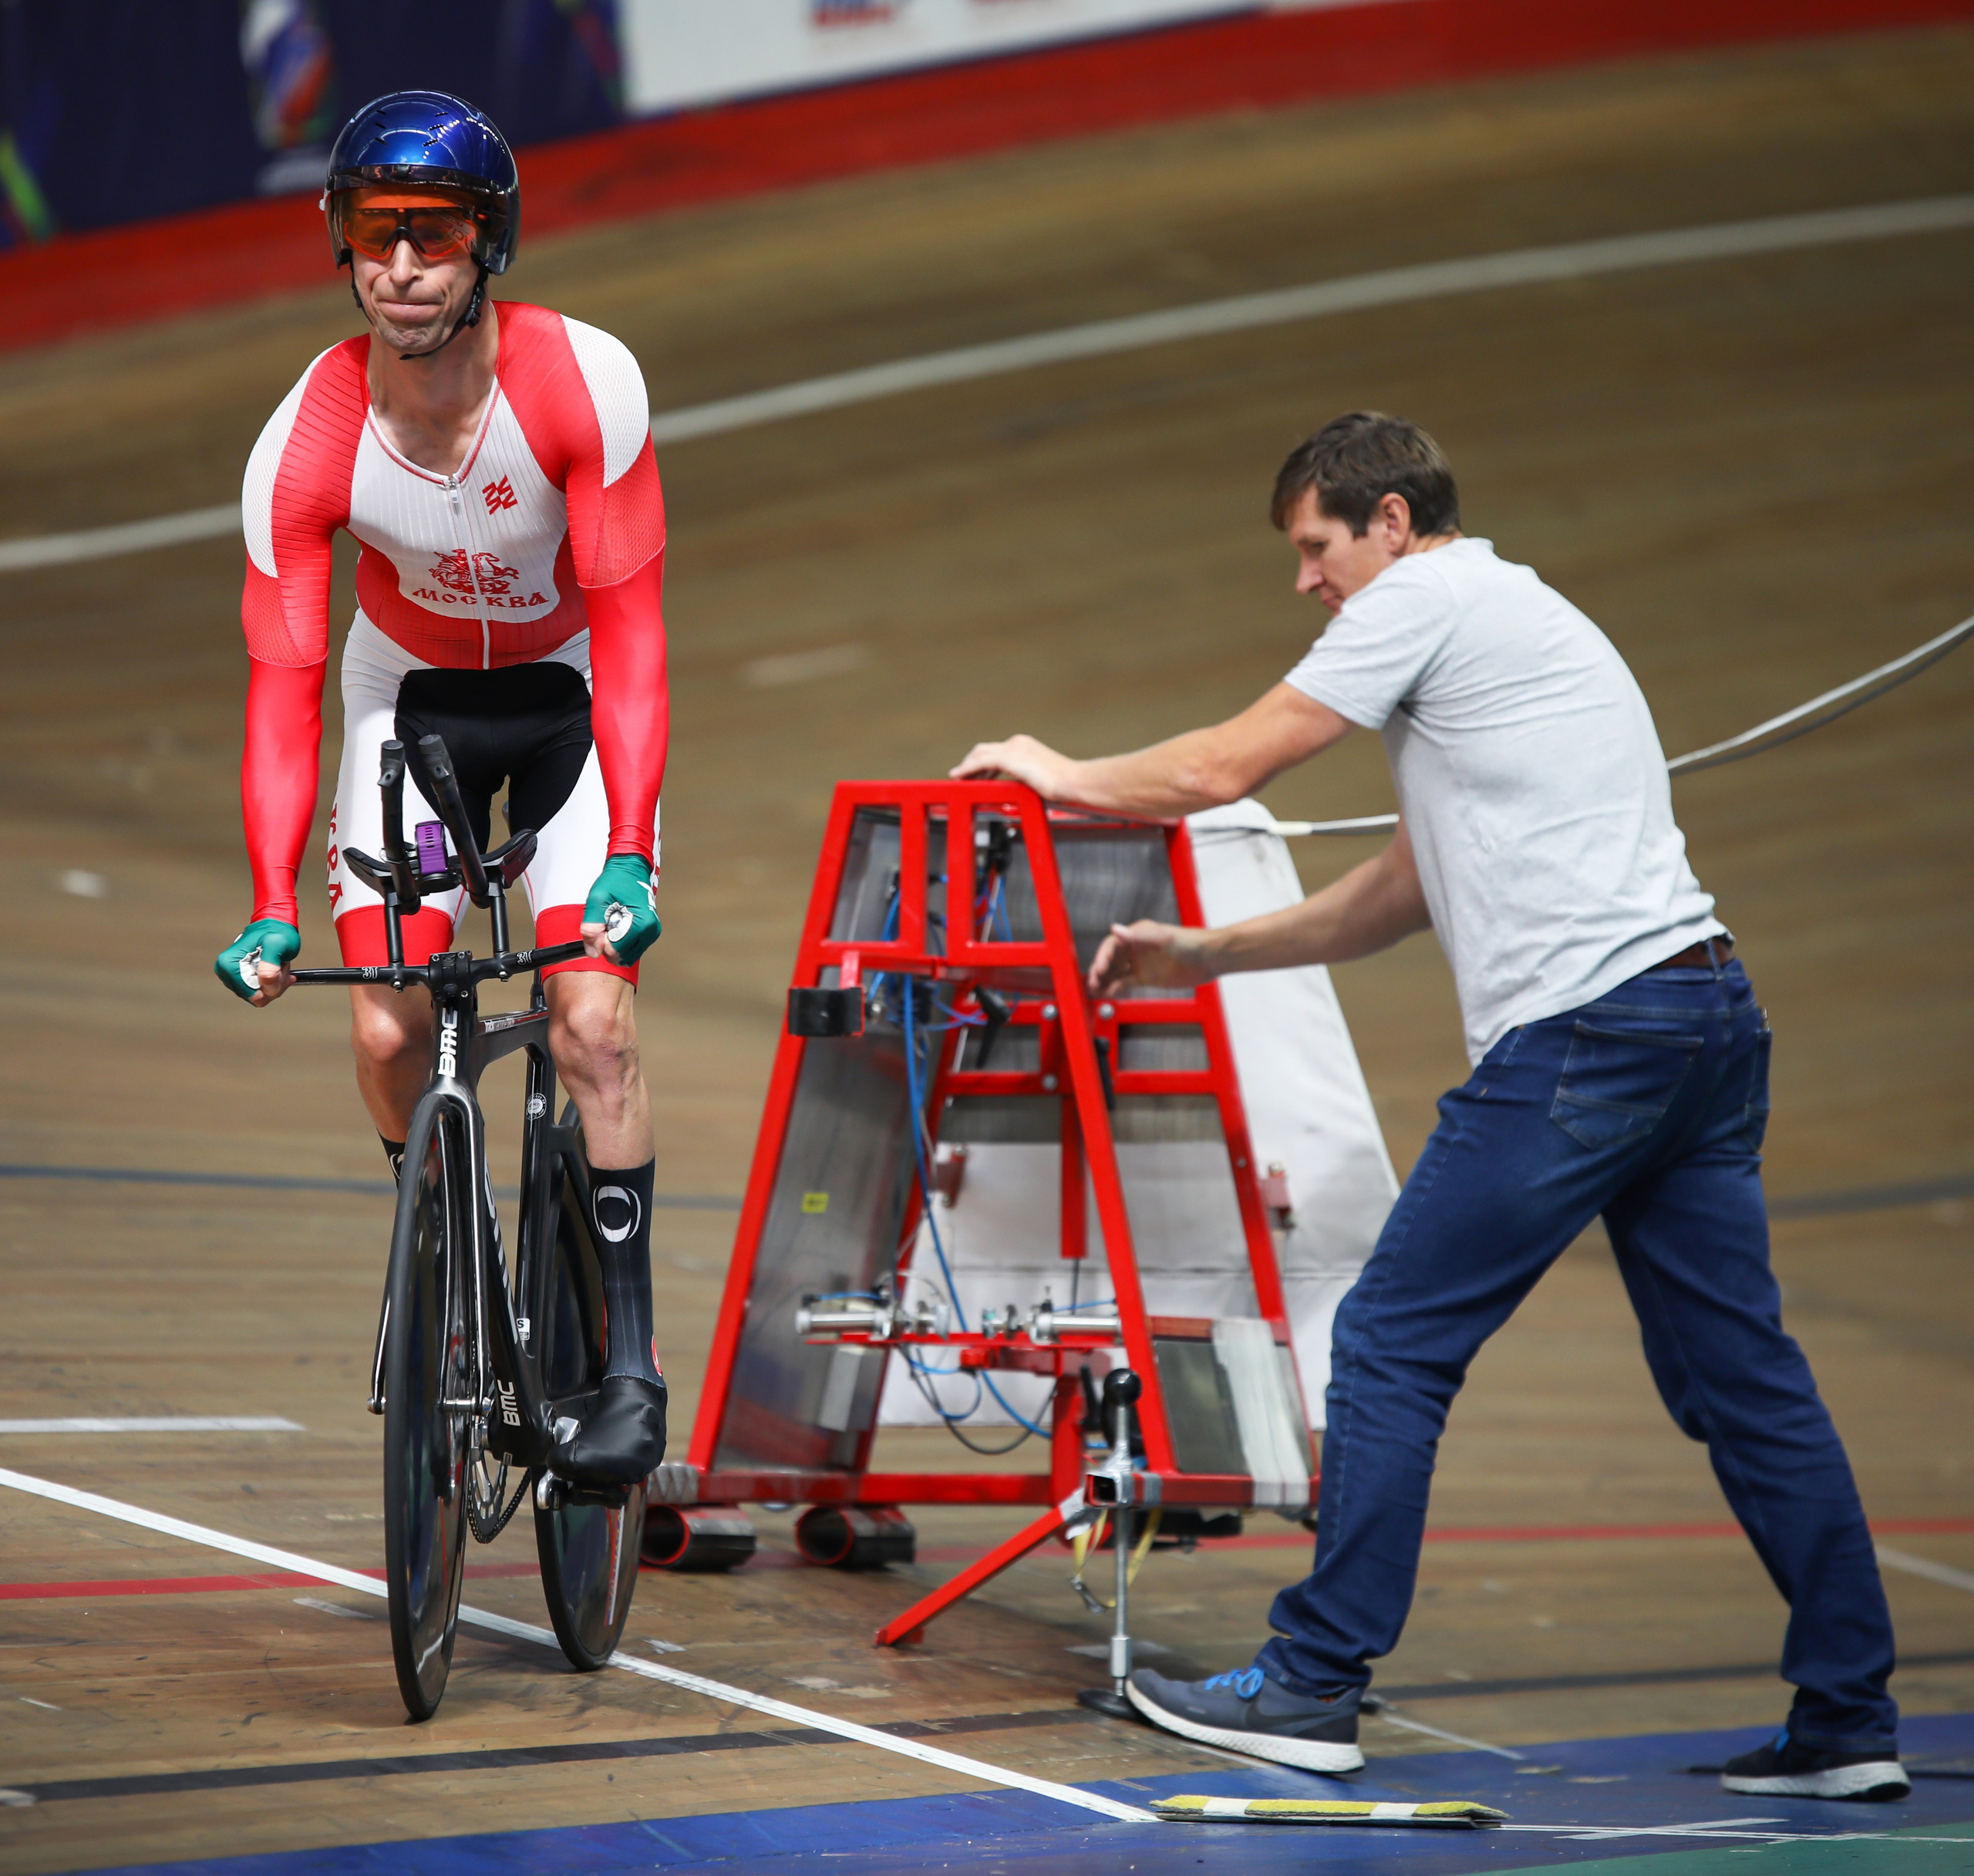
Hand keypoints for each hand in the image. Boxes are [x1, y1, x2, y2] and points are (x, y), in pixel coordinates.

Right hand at [214, 918, 299, 1005]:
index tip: (281, 970)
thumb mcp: (277, 944)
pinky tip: (278, 969)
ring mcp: (231, 975)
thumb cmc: (276, 930)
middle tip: (283, 966)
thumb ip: (270, 963)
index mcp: (228, 964)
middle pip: (254, 996)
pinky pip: (258, 990)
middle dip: (274, 985)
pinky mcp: (238, 978)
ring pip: (258, 994)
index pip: (251, 994)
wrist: (275, 922)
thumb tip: (264, 983)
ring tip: (279, 965)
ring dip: (275, 983)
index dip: (271, 987)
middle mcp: (225, 971)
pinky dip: (273, 982)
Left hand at [581, 853, 660, 964]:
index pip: (615, 952)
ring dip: (615, 944)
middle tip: (607, 922)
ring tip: (613, 922)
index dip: (602, 941)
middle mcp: (650, 931)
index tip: (602, 923)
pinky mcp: (650, 935)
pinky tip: (619, 925)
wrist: (630, 870)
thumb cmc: (615, 881)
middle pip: (622, 956)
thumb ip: (592, 927)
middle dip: (609, 944)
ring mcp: (652, 934)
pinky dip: (621, 942)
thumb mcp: (597, 900)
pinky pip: (631, 950)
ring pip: (626, 956)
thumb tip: (593, 952)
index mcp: (641, 924)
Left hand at [950, 733, 1078, 800]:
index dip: (981, 763)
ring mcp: (1013, 748)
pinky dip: (967, 769)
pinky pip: (980, 763)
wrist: (1075, 782)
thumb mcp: (1042, 781)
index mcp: (1026, 745)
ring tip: (957, 779)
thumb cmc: (1067, 786)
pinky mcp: (1009, 758)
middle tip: (961, 776)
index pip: (996, 751)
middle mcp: (1018, 743)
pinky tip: (959, 777)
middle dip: (970, 763)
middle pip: (984, 750)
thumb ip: (1027, 781)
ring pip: (979, 754)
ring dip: (966, 767)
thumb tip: (1020, 791)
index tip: (974, 774)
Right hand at [1087, 920, 1215, 996]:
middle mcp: (1136, 948)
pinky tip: (1106, 995)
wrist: (1209, 959)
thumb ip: (1139, 935)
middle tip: (1091, 983)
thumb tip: (1115, 928)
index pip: (1112, 945)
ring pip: (1115, 972)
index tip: (1098, 970)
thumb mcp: (1163, 938)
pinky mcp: (1146, 978)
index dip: (1102, 957)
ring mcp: (1140, 964)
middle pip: (1109, 959)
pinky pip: (1125, 983)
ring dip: (1103, 981)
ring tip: (1092, 991)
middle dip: (1098, 970)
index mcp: (1137, 934)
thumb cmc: (1190, 943)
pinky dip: (1114, 989)